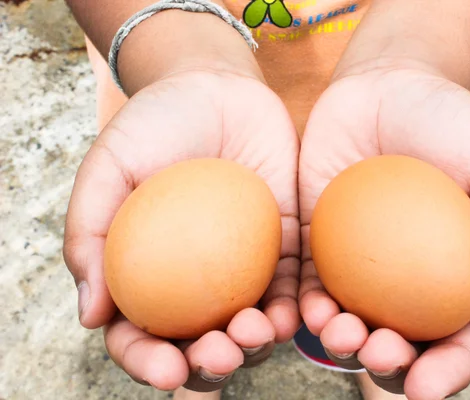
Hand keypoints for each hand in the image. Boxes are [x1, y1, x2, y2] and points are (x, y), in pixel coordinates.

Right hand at [63, 69, 299, 391]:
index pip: (139, 333)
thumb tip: (91, 316)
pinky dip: (296, 308)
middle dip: (210, 366)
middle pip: (200, 343)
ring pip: (251, 325)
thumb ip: (90, 236)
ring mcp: (243, 267)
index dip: (148, 361)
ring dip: (256, 345)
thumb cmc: (155, 124)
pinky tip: (295, 315)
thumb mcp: (108, 169)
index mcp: (146, 273)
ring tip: (256, 332)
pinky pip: (294, 286)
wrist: (214, 87)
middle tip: (219, 355)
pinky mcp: (286, 245)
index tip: (165, 369)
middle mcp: (195, 280)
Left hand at [299, 68, 469, 398]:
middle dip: (390, 367)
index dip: (449, 370)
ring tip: (342, 335)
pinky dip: (306, 308)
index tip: (428, 387)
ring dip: (343, 345)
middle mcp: (409, 282)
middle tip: (382, 356)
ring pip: (350, 324)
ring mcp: (360, 268)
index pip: (461, 338)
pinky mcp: (317, 247)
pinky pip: (309, 286)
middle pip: (402, 344)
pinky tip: (307, 311)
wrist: (389, 85)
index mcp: (461, 276)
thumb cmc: (452, 124)